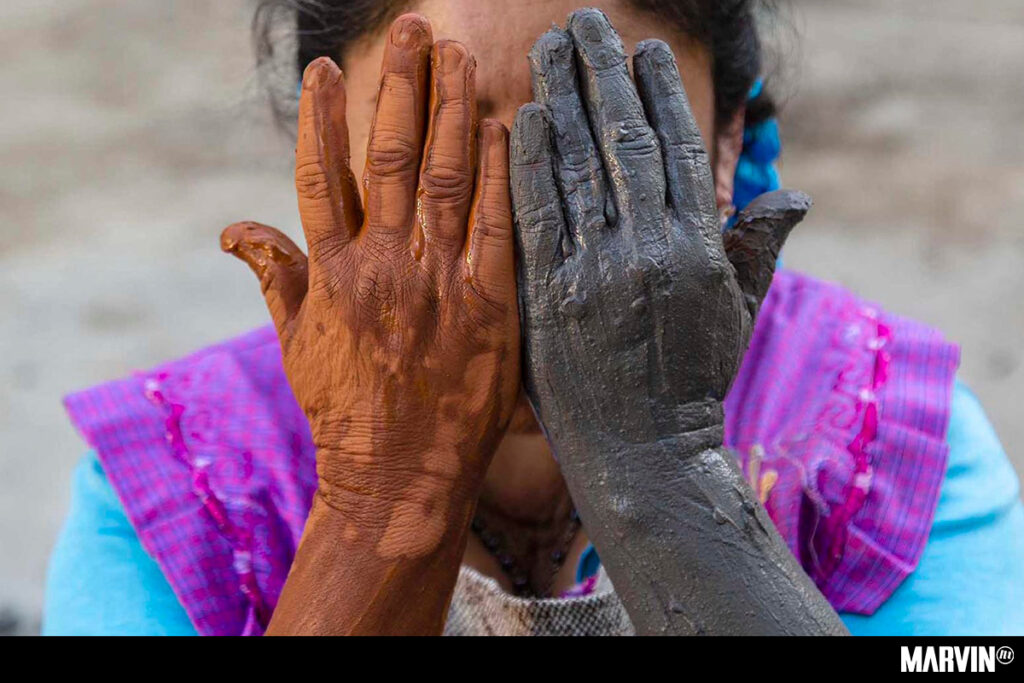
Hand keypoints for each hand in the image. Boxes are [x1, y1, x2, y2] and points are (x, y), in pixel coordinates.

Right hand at [222, 14, 517, 555]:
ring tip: (459, 56)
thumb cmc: (345, 409)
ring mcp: (437, 282)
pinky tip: (505, 128)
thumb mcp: (294, 342)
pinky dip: (498, 174)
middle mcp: (383, 265)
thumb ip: (274, 275)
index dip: (322, 118)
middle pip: (391, 157)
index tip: (324, 68)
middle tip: (416, 28)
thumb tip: (231, 228)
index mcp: (332, 271)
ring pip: (444, 177)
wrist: (399, 474)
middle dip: (402, 87)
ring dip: (453, 110)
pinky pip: (494, 227)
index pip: (322, 175)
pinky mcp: (488, 305)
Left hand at [512, 9, 807, 458]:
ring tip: (552, 47)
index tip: (644, 49)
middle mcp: (649, 249)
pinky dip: (529, 161)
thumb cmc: (691, 382)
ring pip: (579, 166)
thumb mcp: (737, 315)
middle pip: (625, 141)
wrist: (643, 454)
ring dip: (563, 98)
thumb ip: (758, 248)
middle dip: (605, 74)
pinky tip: (523, 116)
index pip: (677, 150)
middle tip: (586, 20)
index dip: (660, 93)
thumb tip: (797, 195)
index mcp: (697, 248)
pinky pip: (536, 215)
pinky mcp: (547, 295)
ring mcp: (595, 270)